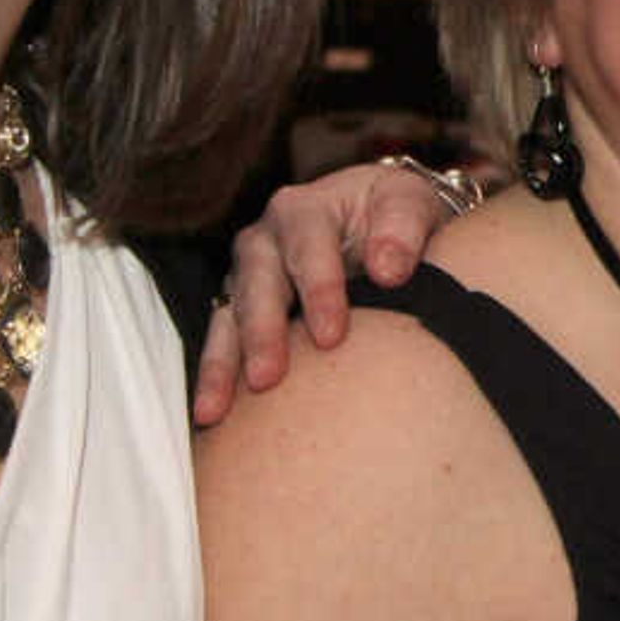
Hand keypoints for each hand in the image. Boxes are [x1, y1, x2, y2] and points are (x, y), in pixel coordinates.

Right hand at [191, 158, 476, 424]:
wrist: (378, 225)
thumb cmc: (394, 216)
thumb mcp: (408, 204)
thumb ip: (403, 230)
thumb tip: (389, 271)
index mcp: (304, 209)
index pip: (307, 246)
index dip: (319, 290)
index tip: (332, 336)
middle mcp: (265, 241)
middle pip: (256, 284)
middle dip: (261, 333)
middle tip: (267, 379)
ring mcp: (246, 277)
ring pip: (228, 318)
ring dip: (222, 365)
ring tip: (215, 410)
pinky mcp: (239, 312)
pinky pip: (222, 345)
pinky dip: (215, 379)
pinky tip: (211, 416)